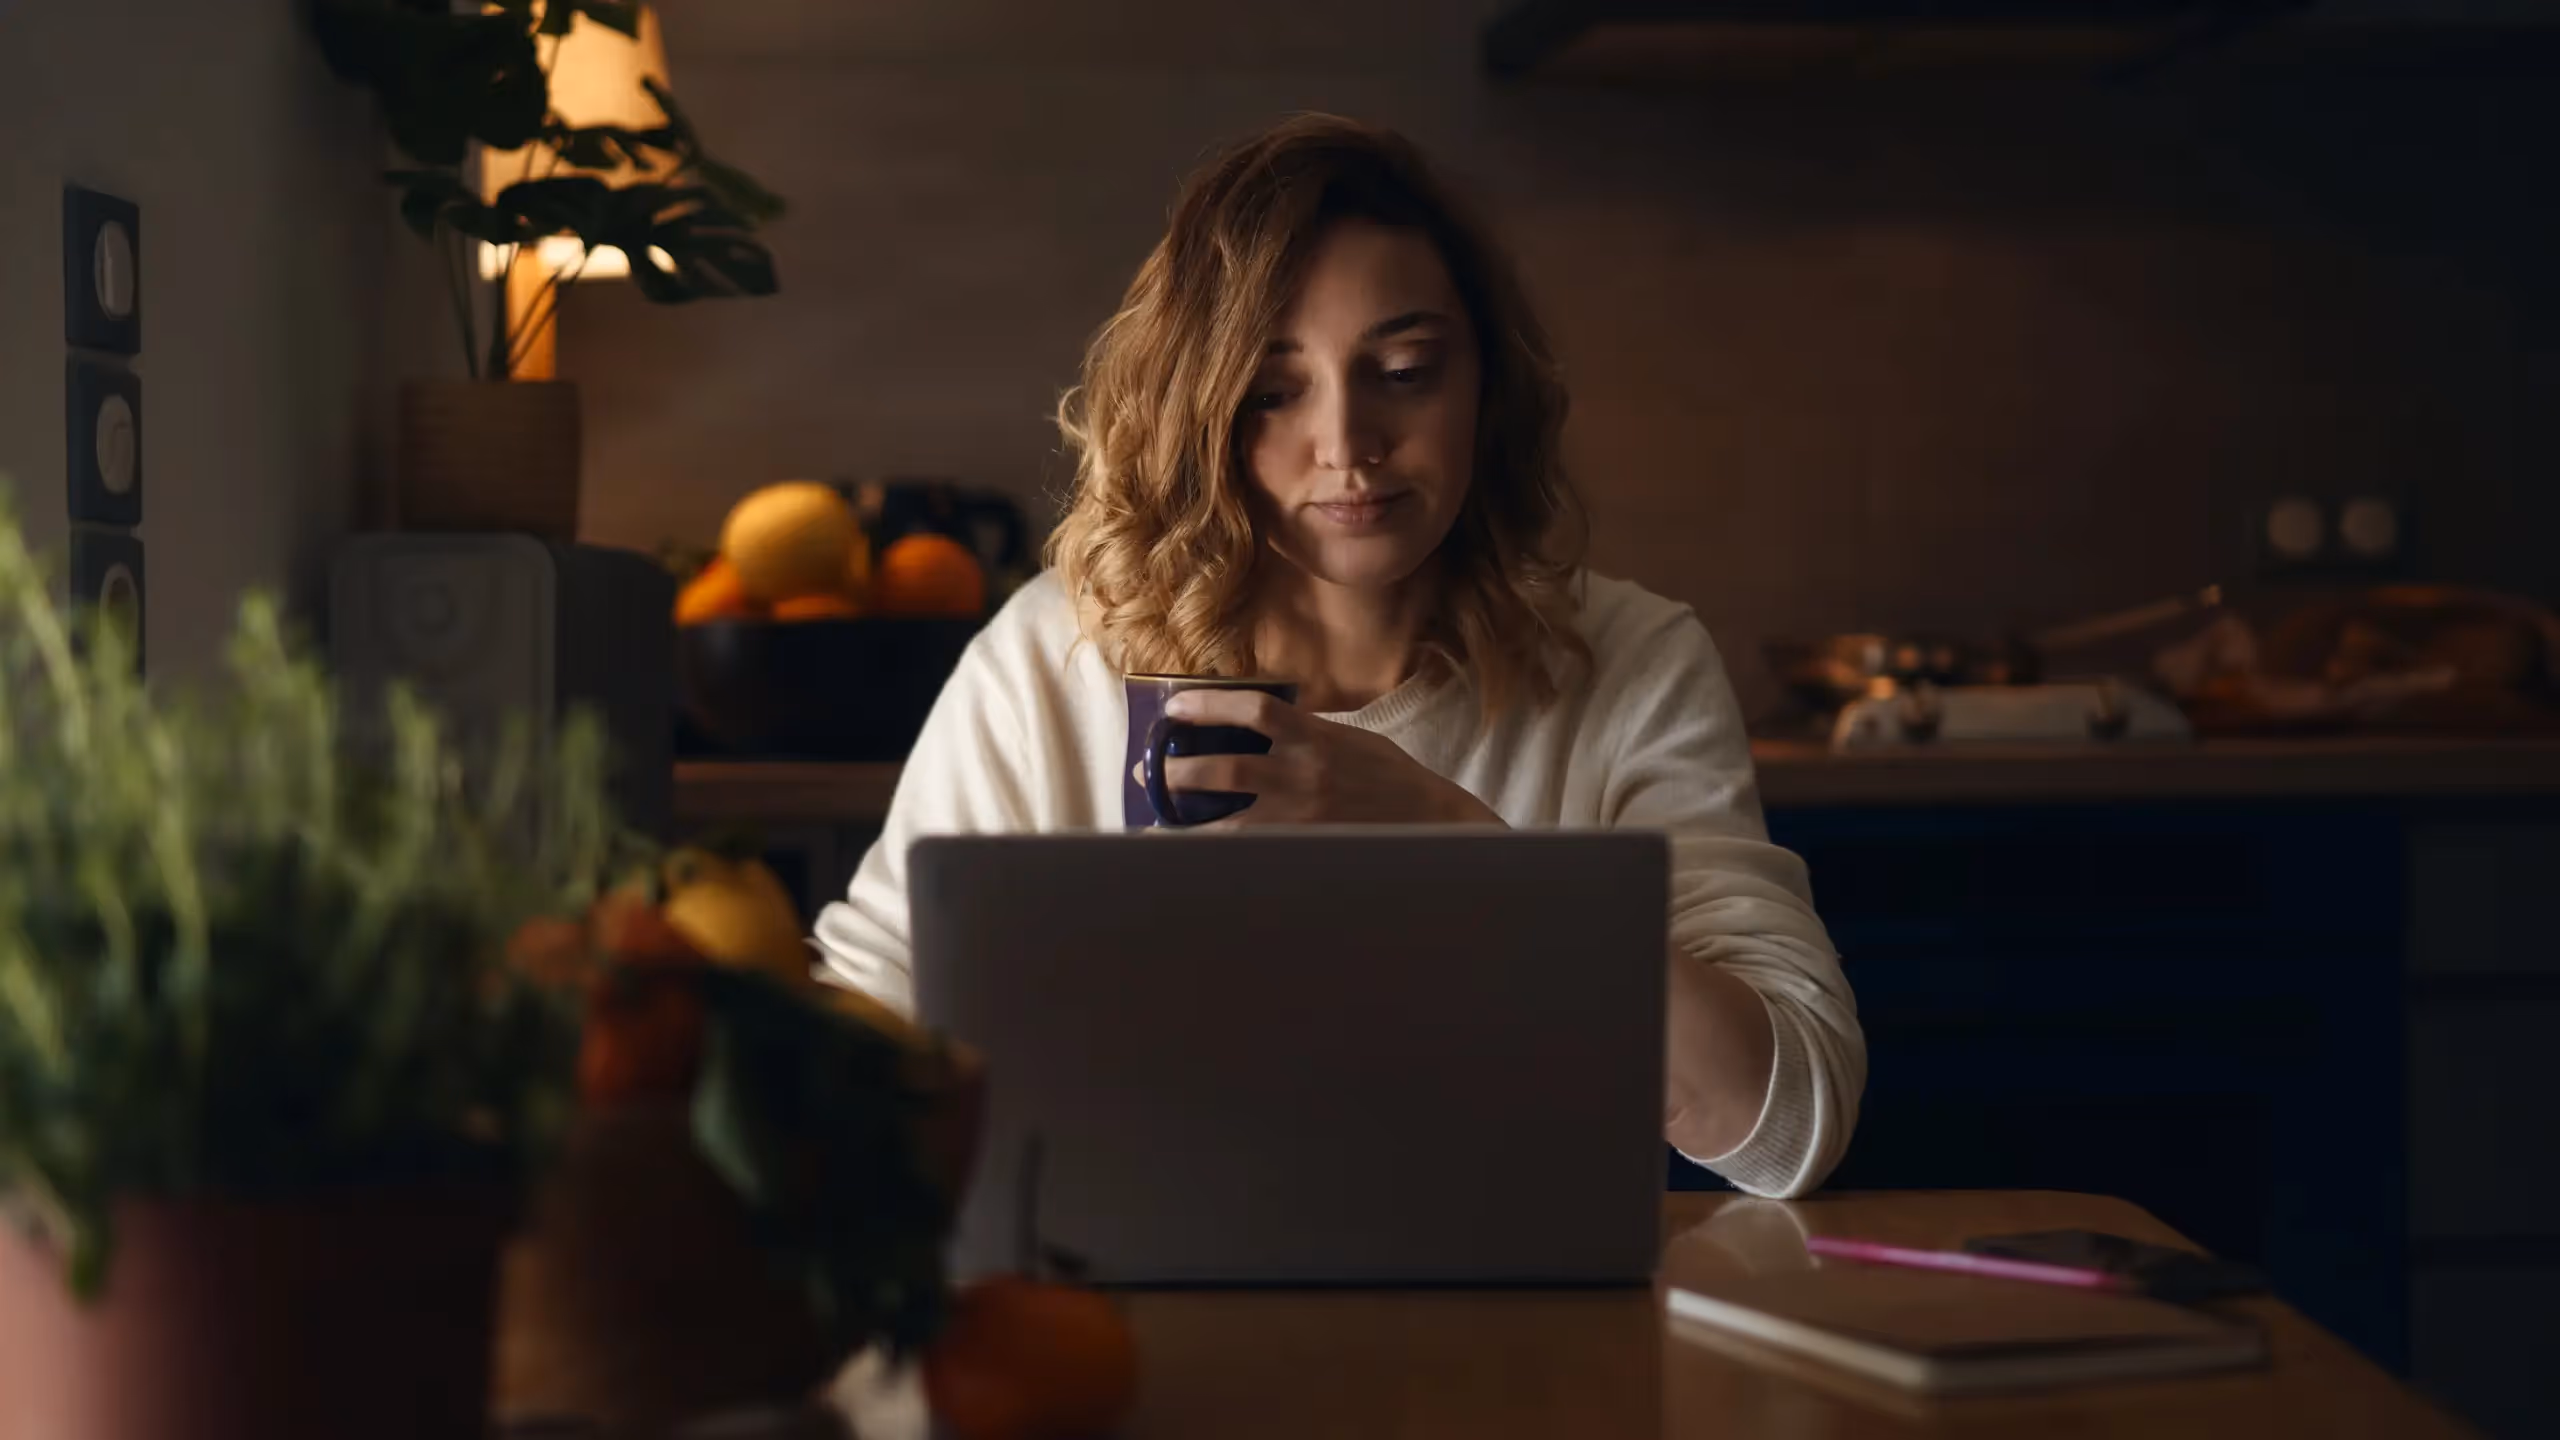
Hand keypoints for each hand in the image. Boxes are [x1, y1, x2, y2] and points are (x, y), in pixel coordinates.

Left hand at [1161, 687, 1501, 827]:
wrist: (1434, 825)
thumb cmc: (1393, 779)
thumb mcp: (1354, 738)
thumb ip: (1308, 730)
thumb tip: (1261, 720)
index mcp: (1319, 739)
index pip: (1255, 710)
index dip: (1209, 705)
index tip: (1175, 708)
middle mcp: (1307, 778)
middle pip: (1228, 768)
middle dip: (1179, 768)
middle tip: (1149, 769)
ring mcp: (1305, 821)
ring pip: (1229, 823)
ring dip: (1185, 820)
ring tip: (1154, 818)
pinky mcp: (1306, 852)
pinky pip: (1249, 853)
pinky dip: (1216, 854)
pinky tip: (1188, 856)